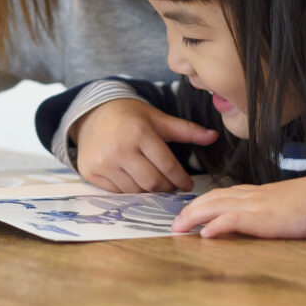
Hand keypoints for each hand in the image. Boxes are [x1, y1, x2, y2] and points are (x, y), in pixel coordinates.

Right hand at [68, 97, 216, 194]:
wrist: (92, 113)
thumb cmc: (130, 116)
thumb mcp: (158, 119)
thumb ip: (186, 130)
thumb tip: (214, 136)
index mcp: (139, 132)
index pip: (167, 165)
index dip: (181, 179)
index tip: (188, 184)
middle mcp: (119, 148)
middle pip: (152, 182)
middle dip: (166, 188)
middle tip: (171, 187)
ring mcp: (103, 162)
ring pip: (135, 191)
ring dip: (148, 191)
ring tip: (154, 183)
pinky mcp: (91, 172)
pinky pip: (116, 192)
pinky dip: (129, 190)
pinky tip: (134, 181)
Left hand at [172, 177, 305, 238]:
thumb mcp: (284, 207)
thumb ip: (267, 212)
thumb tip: (256, 223)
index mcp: (257, 194)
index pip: (222, 194)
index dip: (202, 203)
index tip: (188, 213)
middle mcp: (252, 196)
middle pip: (212, 199)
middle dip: (191, 210)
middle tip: (174, 224)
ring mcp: (256, 206)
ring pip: (216, 206)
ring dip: (194, 217)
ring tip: (179, 228)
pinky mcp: (263, 218)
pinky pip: (233, 220)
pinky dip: (216, 226)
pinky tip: (204, 235)